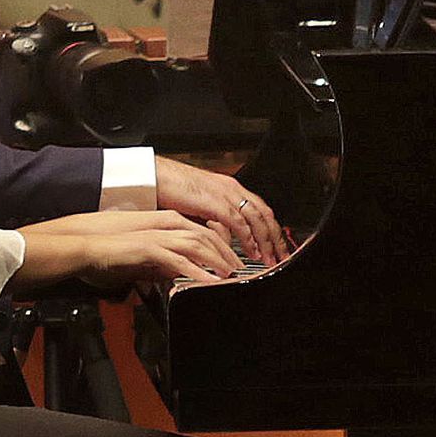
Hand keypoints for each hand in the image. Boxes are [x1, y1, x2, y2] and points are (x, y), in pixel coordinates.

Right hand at [22, 211, 242, 287]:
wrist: (83, 247)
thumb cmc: (107, 252)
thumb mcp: (141, 258)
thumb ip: (160, 264)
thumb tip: (174, 276)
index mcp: (165, 223)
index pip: (203, 232)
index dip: (222, 246)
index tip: (233, 261)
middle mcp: (166, 226)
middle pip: (208, 237)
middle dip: (227, 255)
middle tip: (239, 271)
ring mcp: (159, 236)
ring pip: (199, 246)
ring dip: (218, 262)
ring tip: (230, 277)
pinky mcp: (150, 249)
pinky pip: (181, 261)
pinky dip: (198, 273)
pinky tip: (209, 283)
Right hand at [154, 156, 288, 263]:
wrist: (154, 176)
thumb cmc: (170, 190)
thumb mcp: (199, 207)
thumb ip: (214, 221)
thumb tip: (224, 239)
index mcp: (229, 187)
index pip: (260, 209)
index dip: (271, 229)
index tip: (276, 246)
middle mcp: (231, 188)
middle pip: (264, 214)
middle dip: (275, 238)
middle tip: (281, 257)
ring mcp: (224, 194)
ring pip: (256, 220)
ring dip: (265, 242)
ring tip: (269, 260)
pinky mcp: (214, 202)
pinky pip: (238, 224)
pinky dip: (247, 240)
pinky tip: (251, 253)